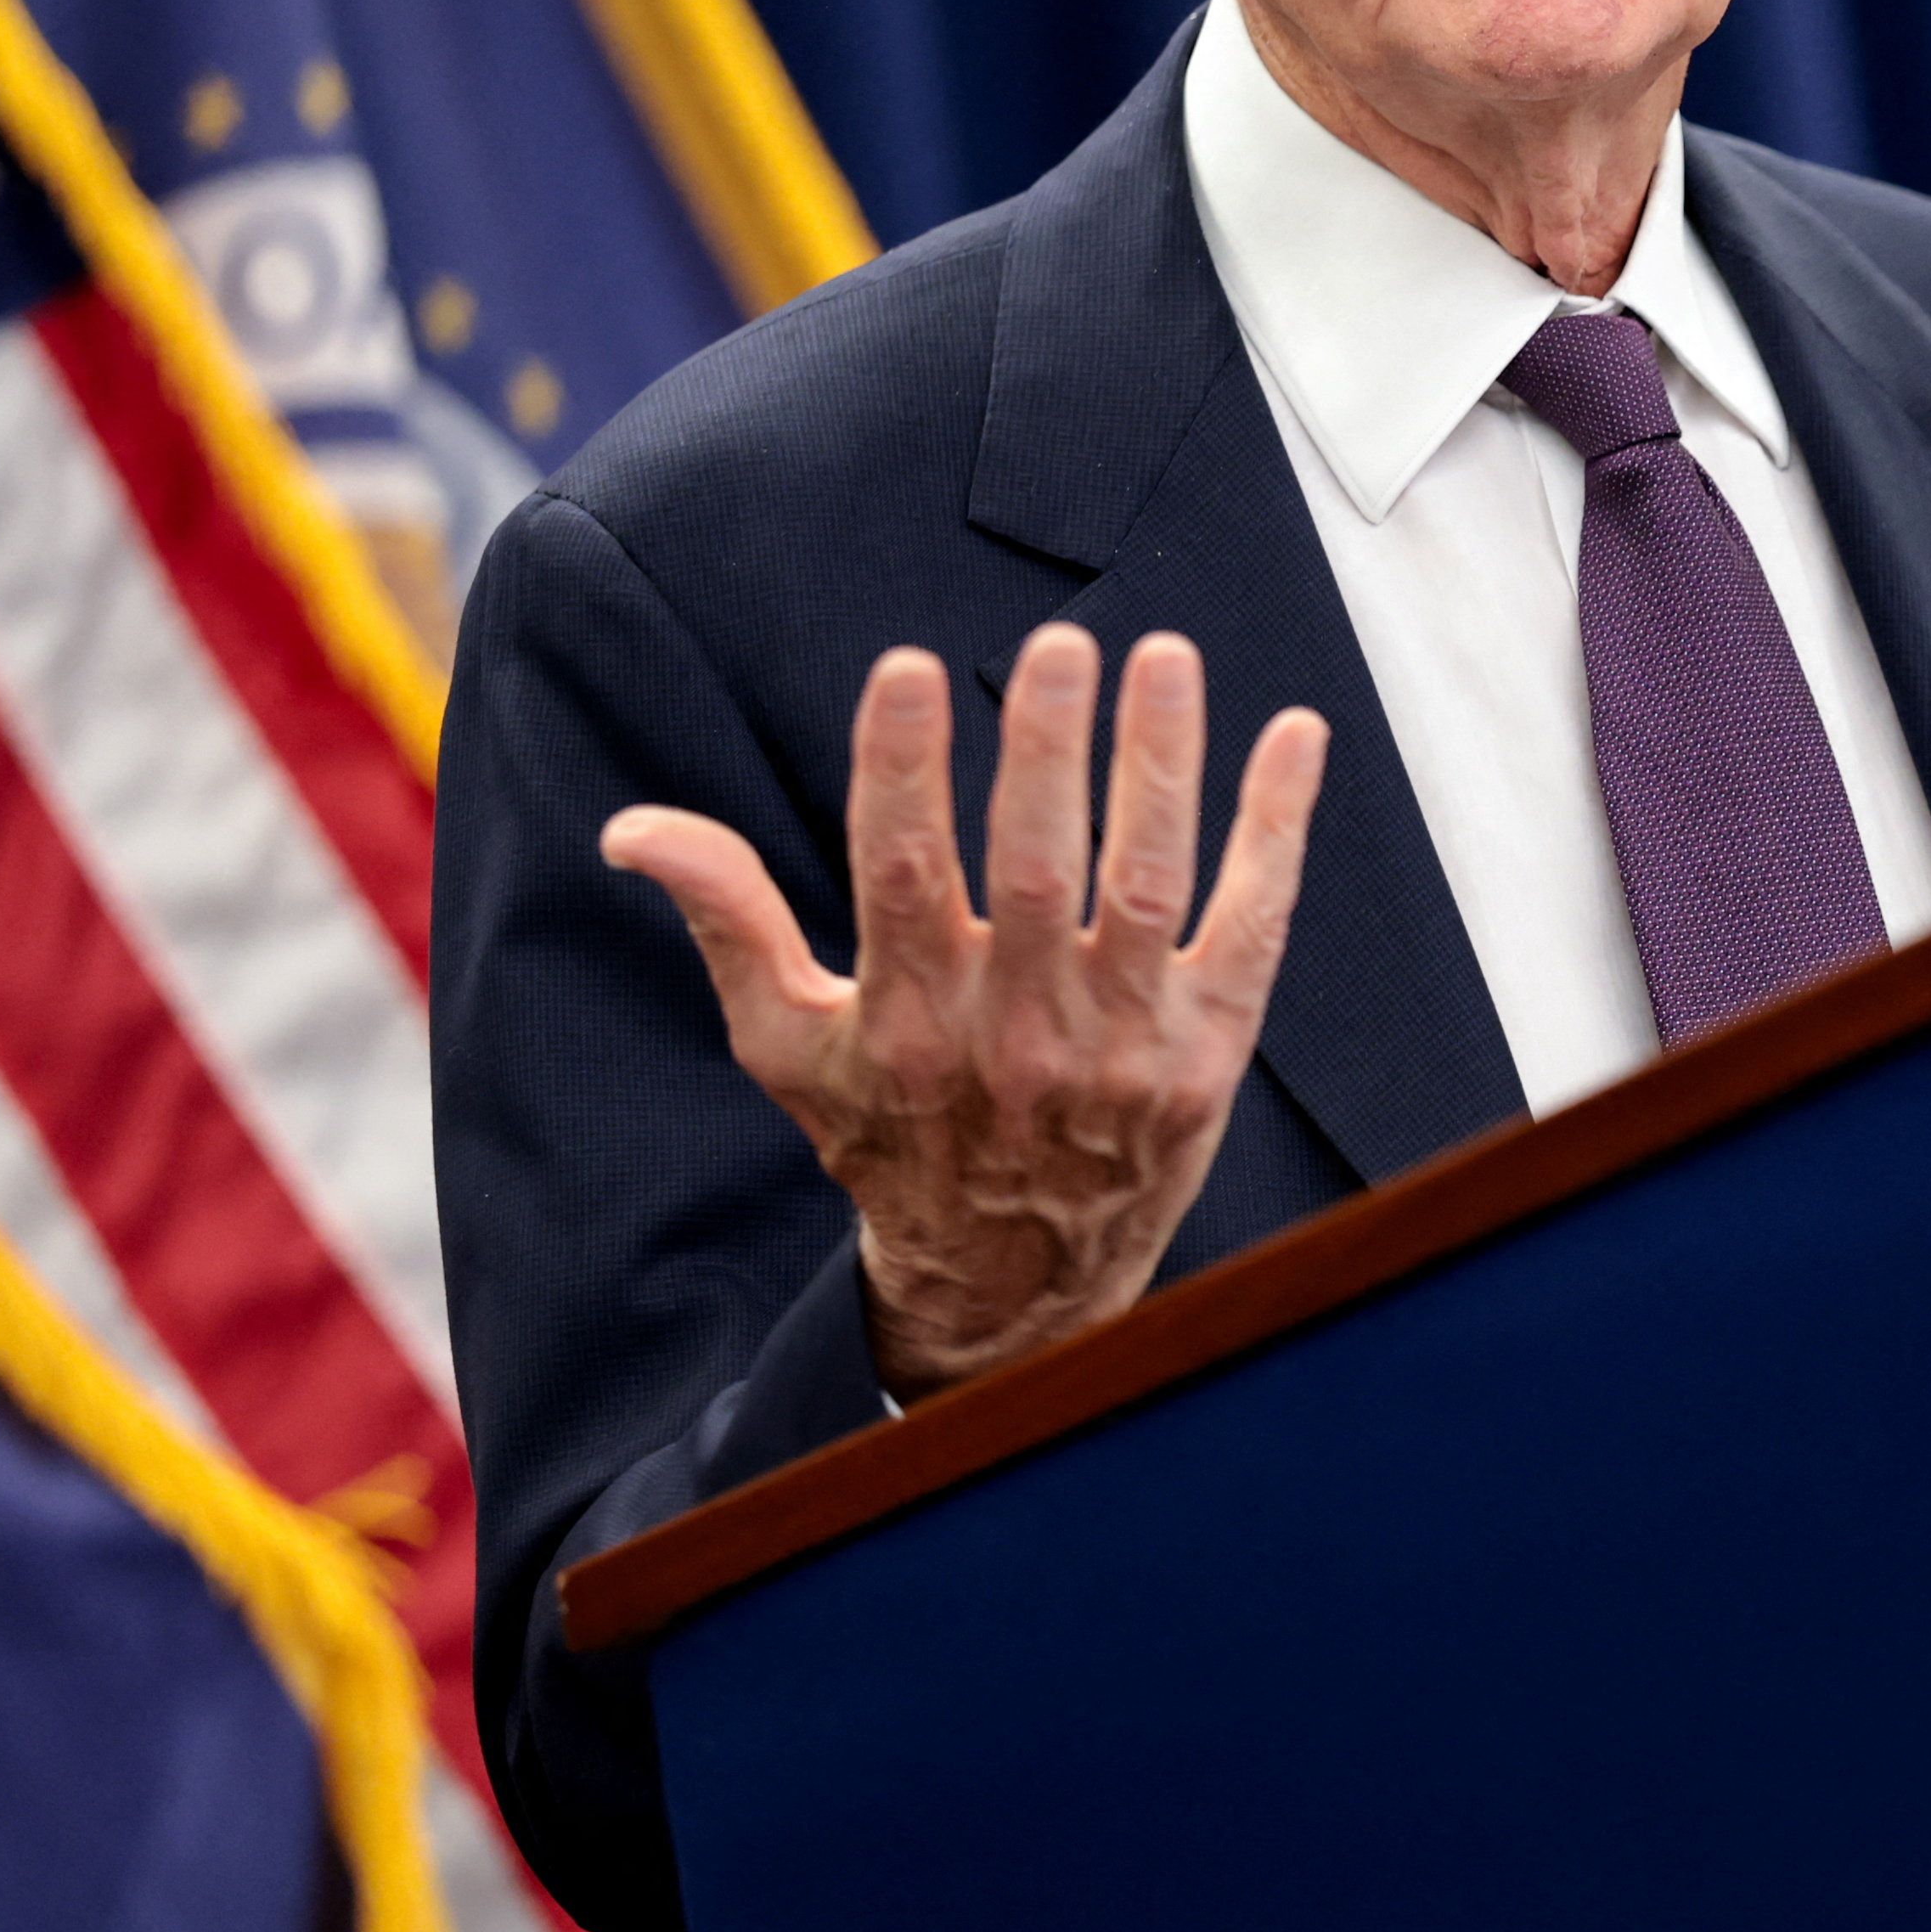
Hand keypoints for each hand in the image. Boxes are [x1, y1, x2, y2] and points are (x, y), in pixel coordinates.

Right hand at [601, 626, 1329, 1396]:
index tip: (907, 667)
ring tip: (1165, 657)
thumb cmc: (892, 1139)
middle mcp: (1017, 1034)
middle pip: (1036, 869)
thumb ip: (729, 923)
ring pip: (1147, 883)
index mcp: (907, 1020)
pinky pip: (1252, 924)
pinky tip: (1295, 738)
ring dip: (1161, 764)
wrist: (1011, 1287)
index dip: (903, 769)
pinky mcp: (1207, 1055)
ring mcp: (1120, 1046)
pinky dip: (1276, 830)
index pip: (900, 876)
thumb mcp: (789, 1048)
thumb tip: (635, 829)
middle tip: (1059, 644)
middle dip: (1048, 750)